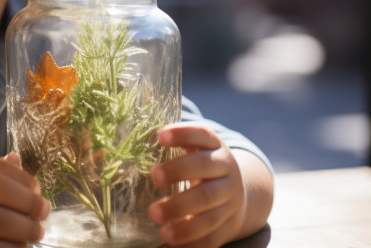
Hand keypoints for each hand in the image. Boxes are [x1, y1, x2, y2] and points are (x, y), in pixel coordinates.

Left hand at [148, 123, 246, 246]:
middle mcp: (227, 171)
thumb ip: (173, 146)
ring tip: (155, 218)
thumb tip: (131, 143)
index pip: (202, 134)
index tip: (160, 136)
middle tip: (154, 177)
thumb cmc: (202, 168)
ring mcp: (231, 200)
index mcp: (215, 147)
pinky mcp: (229, 225)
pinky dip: (192, 241)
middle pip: (205, 170)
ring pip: (210, 208)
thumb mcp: (195, 151)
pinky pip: (213, 236)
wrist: (239, 194)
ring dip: (181, 215)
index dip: (182, 134)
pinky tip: (171, 242)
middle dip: (178, 173)